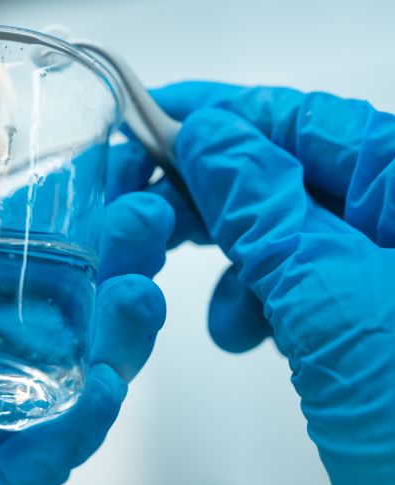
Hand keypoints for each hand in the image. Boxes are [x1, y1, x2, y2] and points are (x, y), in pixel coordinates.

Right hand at [121, 82, 394, 484]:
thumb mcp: (333, 301)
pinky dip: (255, 301)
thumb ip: (266, 210)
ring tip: (217, 308)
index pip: (301, 120)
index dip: (220, 114)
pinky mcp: (364, 320)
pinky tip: (243, 333)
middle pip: (288, 174)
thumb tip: (209, 136)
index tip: (150, 117)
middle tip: (150, 212)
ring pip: (283, 232)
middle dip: (214, 197)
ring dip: (233, 261)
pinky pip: (294, 283)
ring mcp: (380, 273)